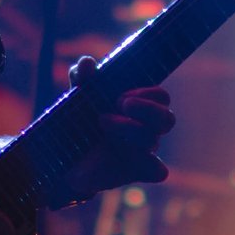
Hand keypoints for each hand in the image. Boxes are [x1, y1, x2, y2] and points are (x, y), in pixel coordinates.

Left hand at [57, 56, 175, 203]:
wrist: (66, 156)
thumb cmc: (81, 121)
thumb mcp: (78, 98)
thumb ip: (83, 79)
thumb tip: (87, 62)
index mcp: (140, 107)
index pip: (161, 96)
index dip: (147, 93)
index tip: (121, 95)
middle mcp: (147, 129)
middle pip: (167, 118)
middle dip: (146, 109)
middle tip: (120, 103)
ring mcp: (144, 151)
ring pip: (152, 140)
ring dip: (128, 128)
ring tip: (102, 122)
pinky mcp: (137, 171)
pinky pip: (158, 171)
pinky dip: (150, 165)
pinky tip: (127, 159)